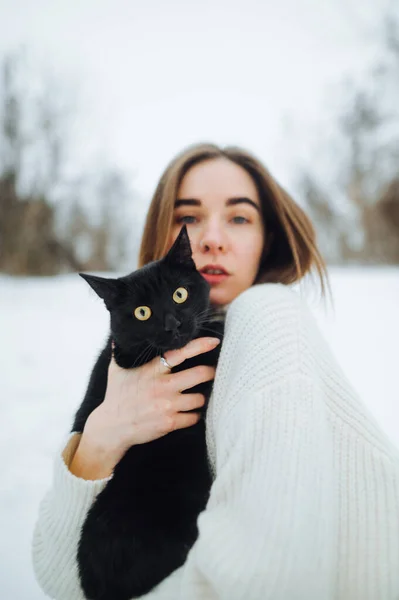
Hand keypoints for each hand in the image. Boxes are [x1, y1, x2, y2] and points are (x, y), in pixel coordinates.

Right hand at [70, 337, 219, 478]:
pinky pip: (193, 417)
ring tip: (195, 396)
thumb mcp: (116, 370)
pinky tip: (188, 413)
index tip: (213, 342)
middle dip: (210, 372)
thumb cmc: (116, 396)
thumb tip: (123, 335)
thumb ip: (122, 352)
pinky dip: (193, 415)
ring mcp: (168, 405)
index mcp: (152, 369)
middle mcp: (162, 386)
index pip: (180, 352)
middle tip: (212, 372)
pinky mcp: (170, 422)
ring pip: (200, 398)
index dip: (199, 345)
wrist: (112, 427)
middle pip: (199, 374)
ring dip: (200, 397)